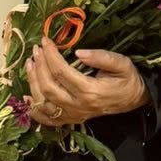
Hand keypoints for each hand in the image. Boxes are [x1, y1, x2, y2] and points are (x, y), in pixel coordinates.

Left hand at [24, 40, 146, 127]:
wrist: (133, 100)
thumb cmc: (127, 80)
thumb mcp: (122, 64)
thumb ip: (102, 57)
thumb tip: (78, 52)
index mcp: (90, 91)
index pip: (61, 72)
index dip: (50, 55)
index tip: (45, 41)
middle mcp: (78, 106)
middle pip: (48, 87)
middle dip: (39, 66)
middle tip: (36, 49)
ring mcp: (73, 115)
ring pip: (43, 102)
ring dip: (32, 82)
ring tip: (30, 63)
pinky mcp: (70, 119)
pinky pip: (47, 119)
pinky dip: (34, 110)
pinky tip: (27, 96)